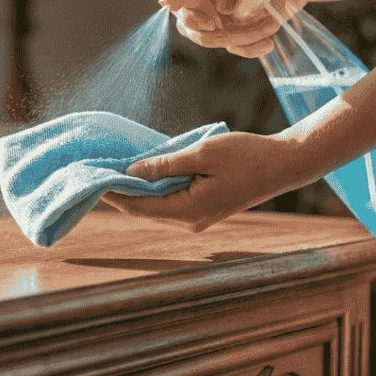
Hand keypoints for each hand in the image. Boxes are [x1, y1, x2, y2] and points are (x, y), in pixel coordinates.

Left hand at [101, 132, 312, 232]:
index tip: (92, 178)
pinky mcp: (205, 208)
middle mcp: (190, 221)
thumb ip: (166, 164)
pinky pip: (172, 200)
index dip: (113, 194)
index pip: (138, 208)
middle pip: (145, 209)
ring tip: (115, 169)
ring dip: (138, 189)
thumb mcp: (201, 153)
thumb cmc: (246, 155)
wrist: (283, 165)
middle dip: (121, 192)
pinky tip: (145, 171)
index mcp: (188, 211)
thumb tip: (133, 170)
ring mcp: (198, 217)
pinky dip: (156, 187)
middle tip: (97, 171)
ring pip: (158, 205)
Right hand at [169, 0, 312, 57]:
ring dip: (242, 37)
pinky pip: (235, 48)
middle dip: (209, 33)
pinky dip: (250, 49)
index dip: (180, 8)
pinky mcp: (239, 31)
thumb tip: (222, 9)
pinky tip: (268, 42)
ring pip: (214, 38)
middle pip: (188, 24)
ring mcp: (222, 17)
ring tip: (271, 23)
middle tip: (229, 31)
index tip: (205, 19)